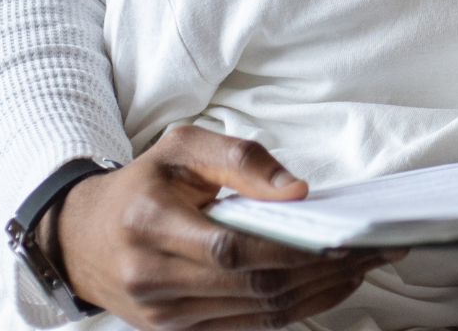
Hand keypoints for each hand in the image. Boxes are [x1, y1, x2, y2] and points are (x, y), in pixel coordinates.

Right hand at [54, 124, 402, 330]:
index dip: (293, 247)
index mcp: (151, 225)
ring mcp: (164, 316)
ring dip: (317, 293)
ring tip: (364, 265)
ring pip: (255, 314)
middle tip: (375, 249)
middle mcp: (154, 280)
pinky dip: (292, 308)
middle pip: (253, 286)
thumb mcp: (183, 146)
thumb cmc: (143, 181)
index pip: (233, 248)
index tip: (345, 235)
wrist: (82, 236)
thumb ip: (241, 159)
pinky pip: (245, 325)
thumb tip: (296, 190)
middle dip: (321, 271)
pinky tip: (326, 286)